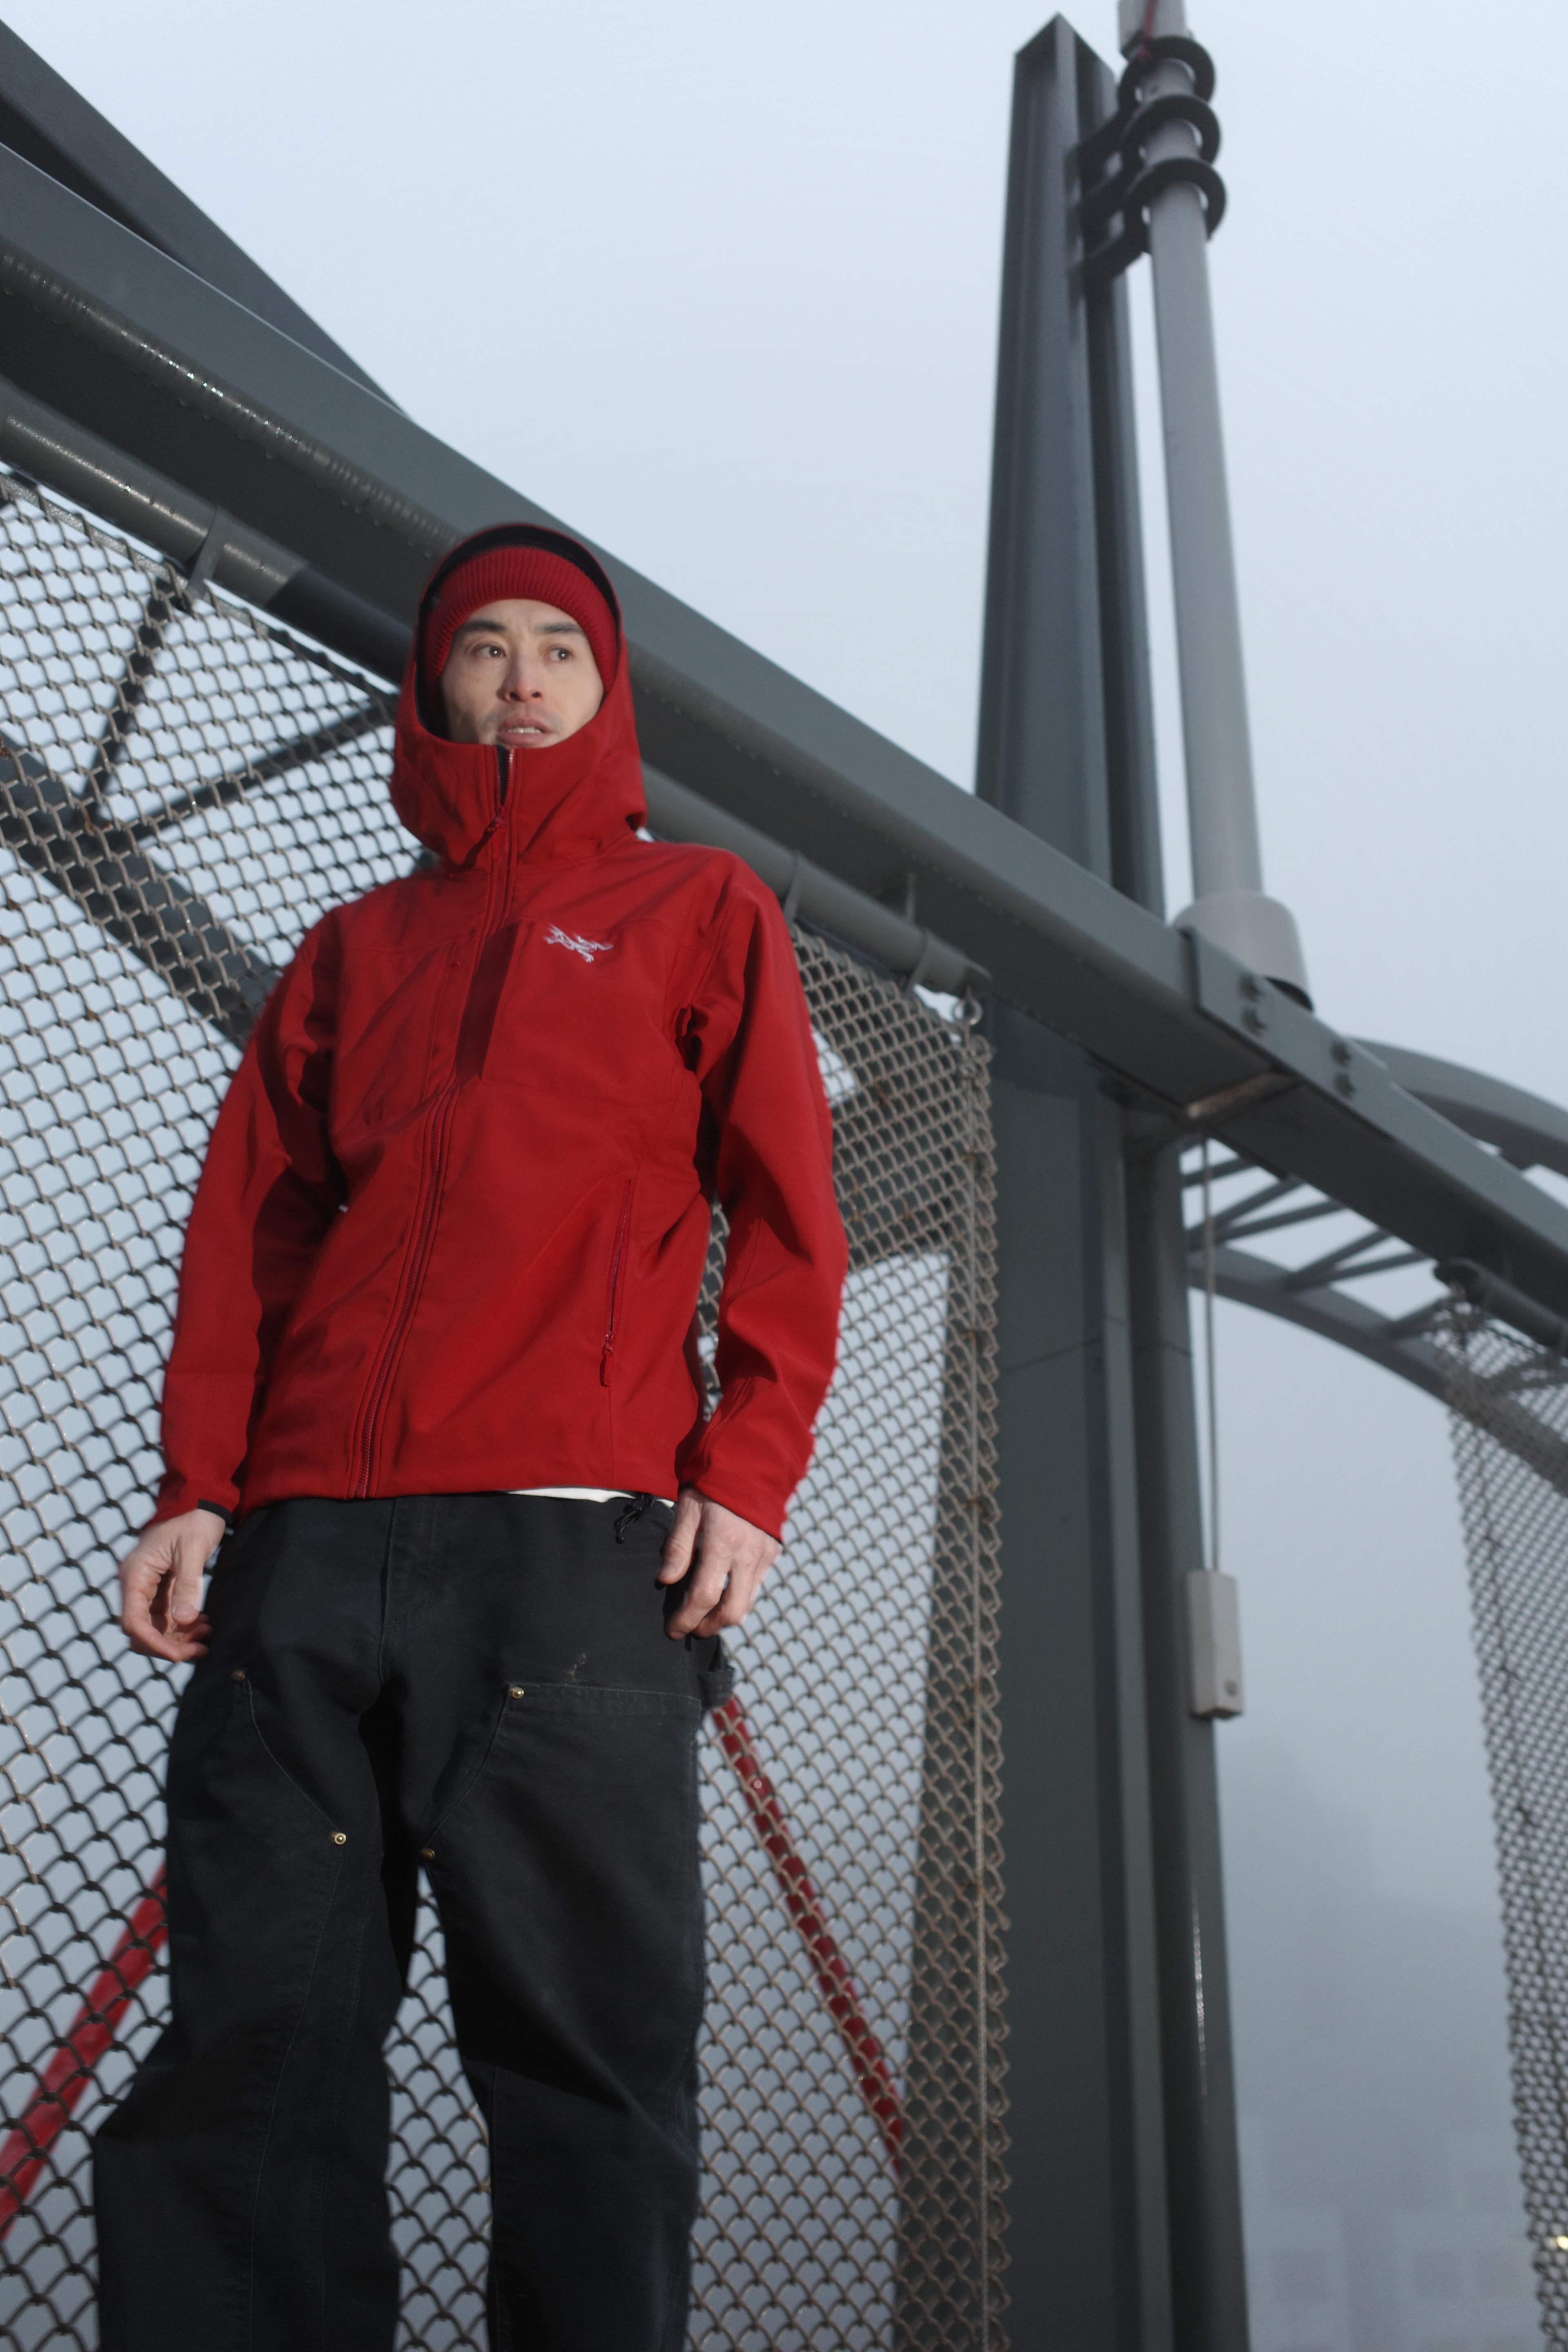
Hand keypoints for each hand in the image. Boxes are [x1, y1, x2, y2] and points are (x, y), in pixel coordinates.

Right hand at [118, 1508, 225, 1662]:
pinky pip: (166, 1618)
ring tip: (207, 1634)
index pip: (133, 1622)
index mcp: (135, 1574)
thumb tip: (183, 1620)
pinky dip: (183, 1627)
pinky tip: (204, 1625)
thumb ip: (187, 1584)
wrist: (200, 1502)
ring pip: (155, 1628)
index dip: (154, 1644)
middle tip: (201, 1648)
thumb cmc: (194, 1520)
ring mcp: (147, 1589)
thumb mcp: (193, 1550)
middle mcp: (136, 1584)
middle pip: (142, 1631)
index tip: (179, 1655)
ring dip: (179, 1638)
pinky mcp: (161, 1590)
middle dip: (169, 1645)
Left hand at [658, 1485, 779, 1638]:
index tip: (673, 1629)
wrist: (752, 1462)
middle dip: (709, 1626)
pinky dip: (739, 1597)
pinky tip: (723, 1591)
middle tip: (690, 1628)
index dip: (687, 1618)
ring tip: (704, 1615)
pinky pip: (756, 1587)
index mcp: (723, 1542)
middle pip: (732, 1611)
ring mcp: (764, 1555)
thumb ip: (677, 1547)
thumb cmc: (713, 1483)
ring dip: (724, 1616)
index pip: (705, 1596)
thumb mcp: (688, 1509)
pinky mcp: (773, 1553)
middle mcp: (748, 1554)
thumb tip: (666, 1581)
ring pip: (748, 1603)